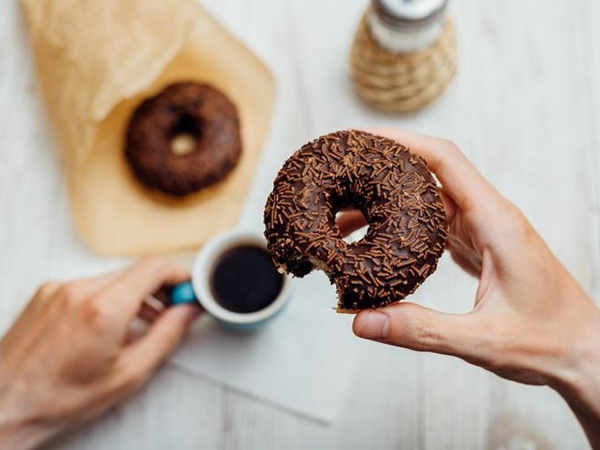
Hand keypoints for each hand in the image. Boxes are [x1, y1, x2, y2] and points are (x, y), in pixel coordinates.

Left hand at [0, 257, 200, 449]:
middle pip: (135, 271)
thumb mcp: (129, 374)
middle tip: (172, 310)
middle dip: (159, 288)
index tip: (188, 291)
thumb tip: (187, 311)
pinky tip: (109, 328)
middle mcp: (79, 289)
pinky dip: (108, 299)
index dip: (179, 276)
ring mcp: (59, 288)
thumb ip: (167, 335)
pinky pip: (89, 286)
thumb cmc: (60, 398)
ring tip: (142, 325)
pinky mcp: (46, 293)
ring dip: (134, 295)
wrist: (5, 405)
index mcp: (104, 308)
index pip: (154, 267)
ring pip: (113, 278)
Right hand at [340, 128, 599, 447]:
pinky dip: (401, 224)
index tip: (362, 137)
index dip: (402, 141)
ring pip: (427, 200)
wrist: (584, 352)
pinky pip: (434, 223)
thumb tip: (362, 321)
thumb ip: (421, 330)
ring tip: (343, 217)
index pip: (445, 160)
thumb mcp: (482, 341)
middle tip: (340, 175)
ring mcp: (484, 230)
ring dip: (387, 202)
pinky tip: (378, 238)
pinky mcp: (479, 246)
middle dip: (382, 169)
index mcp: (496, 222)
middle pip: (429, 174)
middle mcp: (490, 217)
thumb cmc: (549, 342)